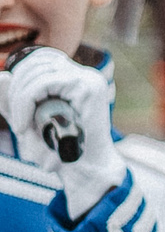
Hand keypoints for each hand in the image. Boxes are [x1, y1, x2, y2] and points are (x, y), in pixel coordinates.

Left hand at [2, 48, 122, 219]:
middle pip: (37, 63)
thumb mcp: (32, 120)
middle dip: (16, 90)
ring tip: (20, 127)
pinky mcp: (87, 89)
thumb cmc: (61, 150)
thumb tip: (0, 77)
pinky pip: (43, 84)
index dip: (21, 77)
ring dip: (19, 100)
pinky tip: (23, 126)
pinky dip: (25, 103)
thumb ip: (16, 100)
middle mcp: (87, 75)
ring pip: (37, 73)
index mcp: (79, 79)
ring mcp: (89, 80)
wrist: (87, 171)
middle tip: (16, 122)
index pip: (42, 60)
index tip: (15, 108)